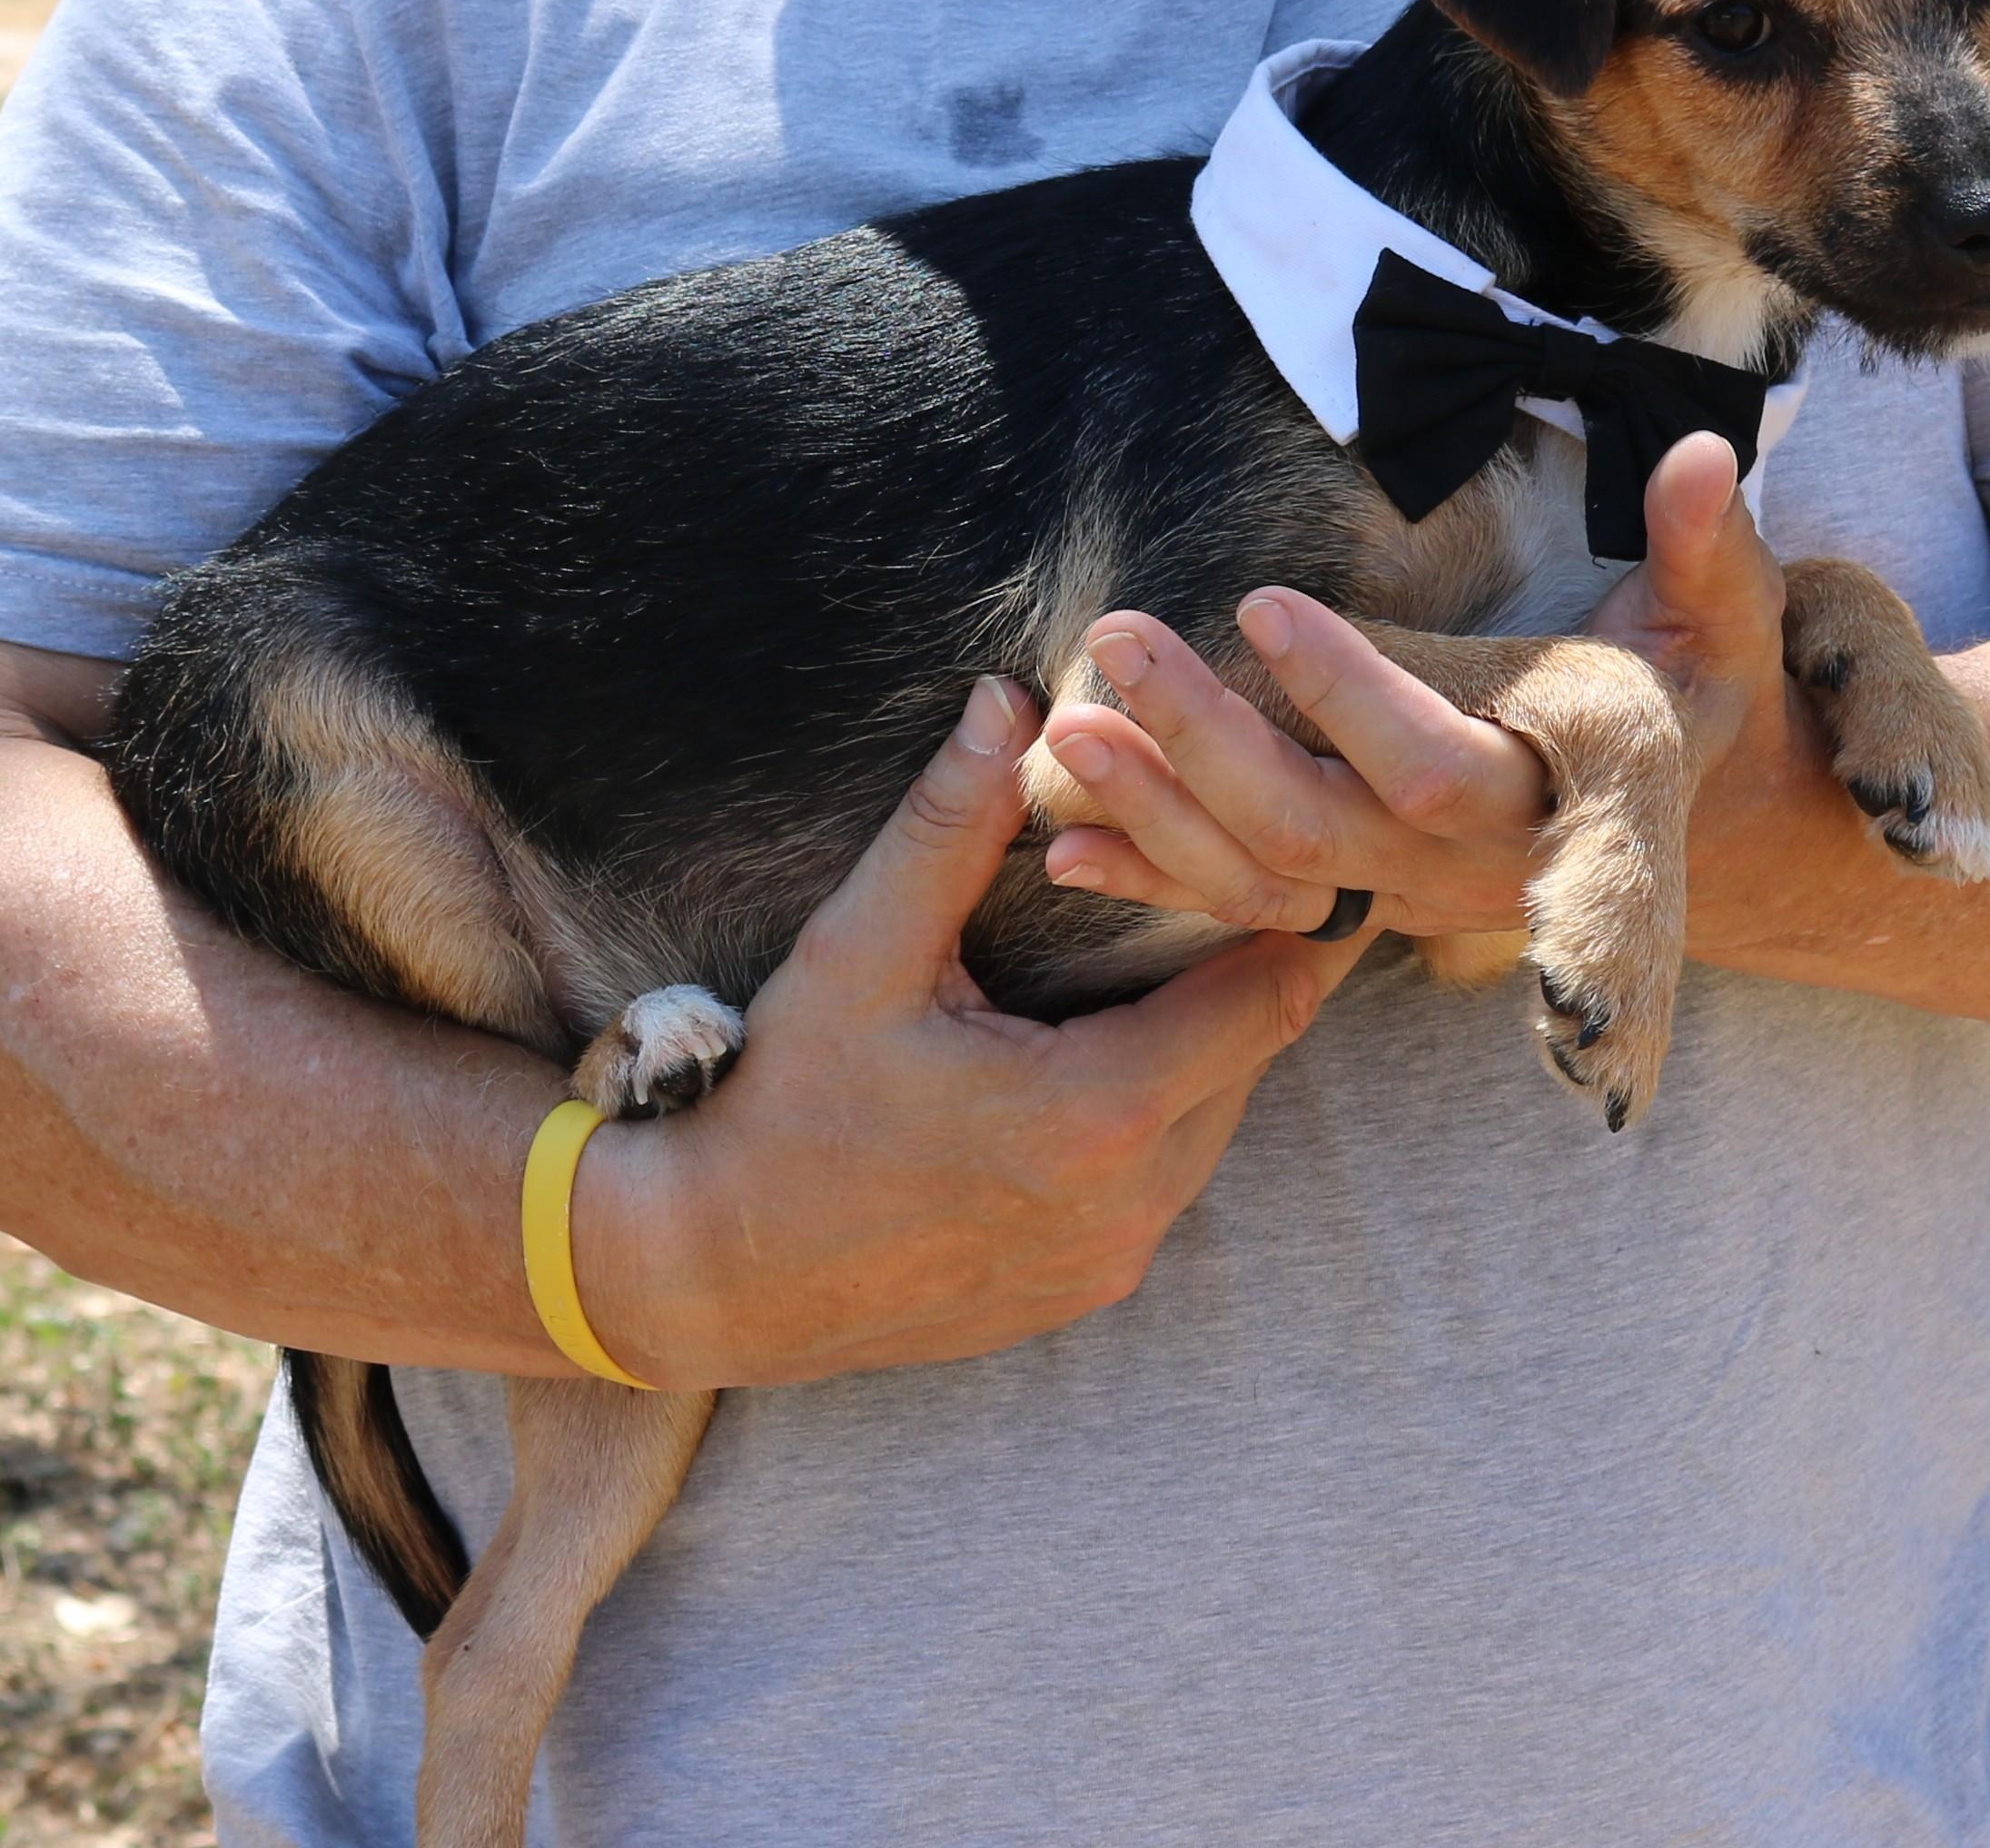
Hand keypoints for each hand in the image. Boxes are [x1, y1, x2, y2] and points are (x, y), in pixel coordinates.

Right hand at [575, 677, 1372, 1389]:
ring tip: (1138, 966)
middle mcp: (1130, 1201)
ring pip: (1216, 1122)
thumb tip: (1007, 699)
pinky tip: (1081, 1061)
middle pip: (1257, 1055)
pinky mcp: (1087, 1290)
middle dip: (1237, 968)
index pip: (1272, 994)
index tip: (1257, 850)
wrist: (712, 1278)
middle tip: (1202, 888)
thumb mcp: (858, 952)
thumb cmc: (781, 1107)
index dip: (1277, 914)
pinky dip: (1152, 1118)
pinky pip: (1165, 1183)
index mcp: (1093, 1111)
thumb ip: (948, 825)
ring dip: (1195, 1045)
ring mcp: (1112, 1259)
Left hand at [1037, 435, 1790, 938]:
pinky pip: (1247, 909)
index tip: (1258, 598)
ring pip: (1266, 876)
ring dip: (1155, 813)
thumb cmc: (1693, 687)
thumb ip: (1705, 547)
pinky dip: (1154, 880)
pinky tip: (1060, 846)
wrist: (1685, 813)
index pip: (1435, 759)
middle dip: (1205, 738)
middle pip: (1318, 822)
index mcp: (1560, 784)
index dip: (1347, 694)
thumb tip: (1704, 454)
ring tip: (1061, 733)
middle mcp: (1474, 857)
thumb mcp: (1727, 617)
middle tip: (1114, 638)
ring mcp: (1412, 892)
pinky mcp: (1368, 903)